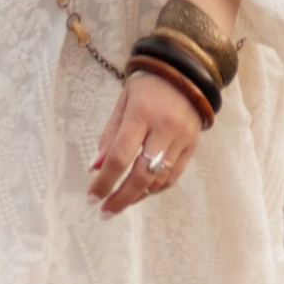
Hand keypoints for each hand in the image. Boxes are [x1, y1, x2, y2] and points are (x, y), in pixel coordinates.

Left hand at [88, 66, 204, 216]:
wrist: (187, 71)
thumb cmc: (148, 86)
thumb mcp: (123, 101)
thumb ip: (109, 135)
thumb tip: (94, 168)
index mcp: (141, 113)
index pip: (120, 155)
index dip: (104, 181)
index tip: (91, 198)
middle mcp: (164, 128)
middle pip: (141, 174)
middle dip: (120, 198)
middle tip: (105, 212)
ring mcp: (181, 139)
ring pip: (158, 180)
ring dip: (137, 196)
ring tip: (119, 203)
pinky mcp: (192, 146)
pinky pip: (172, 176)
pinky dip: (155, 189)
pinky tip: (140, 192)